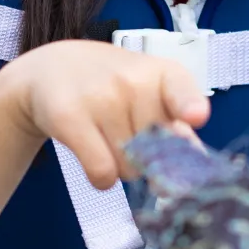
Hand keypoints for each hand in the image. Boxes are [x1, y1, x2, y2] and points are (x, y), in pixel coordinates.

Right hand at [0, 40, 209, 188]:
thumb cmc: (112, 88)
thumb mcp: (150, 95)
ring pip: (130, 168)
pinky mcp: (70, 118)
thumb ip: (177, 129)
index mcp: (161, 73)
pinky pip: (102, 172)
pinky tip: (94, 156)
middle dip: (146, 158)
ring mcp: (100, 97)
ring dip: (121, 167)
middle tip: (126, 132)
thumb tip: (192, 170)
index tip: (195, 117)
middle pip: (158, 154)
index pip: (181, 90)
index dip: (189, 106)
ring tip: (106, 137)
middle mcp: (132, 80)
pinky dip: (101, 178)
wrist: (53, 69)